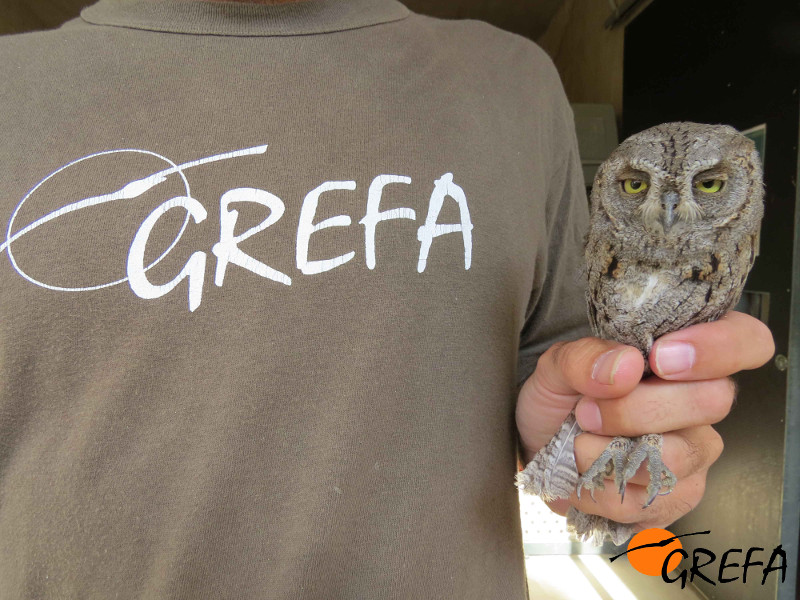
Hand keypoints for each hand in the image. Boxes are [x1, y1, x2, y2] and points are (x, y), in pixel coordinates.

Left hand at [516, 311, 773, 530]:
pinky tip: (584, 473)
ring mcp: (694, 455)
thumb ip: (584, 357)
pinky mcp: (676, 500)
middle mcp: (702, 404)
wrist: (537, 451)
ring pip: (675, 458)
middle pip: (711, 401)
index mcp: (683, 356)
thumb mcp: (556, 367)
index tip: (659, 359)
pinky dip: (599, 489)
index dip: (717, 348)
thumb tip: (625, 364)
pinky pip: (647, 500)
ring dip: (607, 453)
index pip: (747, 341)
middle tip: (586, 411)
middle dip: (634, 409)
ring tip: (579, 442)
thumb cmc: (558, 401)